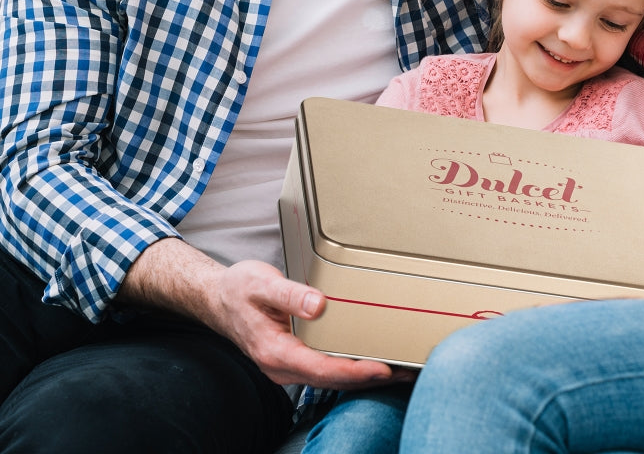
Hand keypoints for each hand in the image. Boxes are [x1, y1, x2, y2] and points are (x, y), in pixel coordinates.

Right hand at [120, 239, 414, 389]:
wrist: (217, 298)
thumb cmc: (239, 289)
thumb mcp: (262, 284)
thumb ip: (291, 294)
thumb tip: (319, 305)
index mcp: (276, 352)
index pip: (323, 369)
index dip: (355, 371)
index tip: (383, 368)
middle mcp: (282, 367)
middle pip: (332, 381)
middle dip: (369, 378)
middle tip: (405, 371)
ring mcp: (287, 366)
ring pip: (330, 379)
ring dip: (363, 376)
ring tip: (398, 369)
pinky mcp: (292, 359)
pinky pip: (325, 370)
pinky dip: (349, 368)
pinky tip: (369, 360)